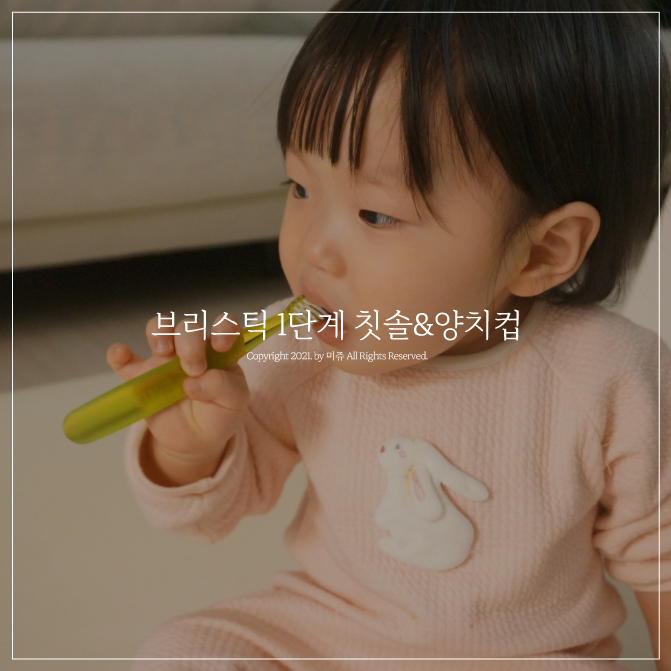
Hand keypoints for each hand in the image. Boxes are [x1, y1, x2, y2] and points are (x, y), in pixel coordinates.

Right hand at [106, 313, 249, 484]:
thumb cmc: (220, 414)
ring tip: (163, 352)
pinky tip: (121, 354)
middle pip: (187, 327)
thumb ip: (223, 388)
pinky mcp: (141, 378)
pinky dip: (118, 354)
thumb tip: (194, 383)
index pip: (224, 325)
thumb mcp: (234, 403)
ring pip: (158, 328)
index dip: (223, 326)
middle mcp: (192, 349)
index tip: (220, 346)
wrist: (196, 440)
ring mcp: (164, 361)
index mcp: (219, 352)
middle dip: (190, 343)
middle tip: (193, 370)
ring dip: (159, 333)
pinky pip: (123, 360)